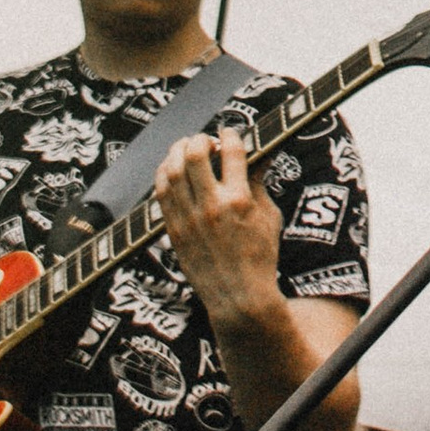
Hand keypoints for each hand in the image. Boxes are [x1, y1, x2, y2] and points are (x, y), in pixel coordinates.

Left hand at [155, 127, 285, 332]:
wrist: (239, 297)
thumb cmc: (260, 257)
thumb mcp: (269, 217)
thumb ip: (258, 183)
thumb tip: (259, 155)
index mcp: (238, 201)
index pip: (231, 152)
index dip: (230, 134)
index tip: (230, 133)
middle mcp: (210, 207)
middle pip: (193, 155)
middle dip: (199, 139)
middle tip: (206, 141)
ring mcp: (188, 219)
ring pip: (171, 171)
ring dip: (177, 152)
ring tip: (186, 149)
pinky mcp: (173, 230)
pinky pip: (160, 193)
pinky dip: (164, 174)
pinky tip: (172, 169)